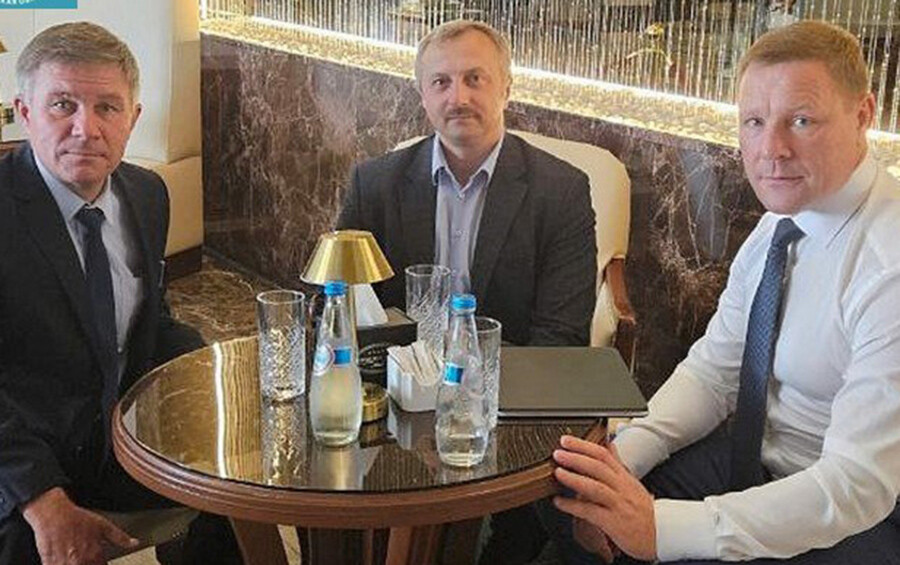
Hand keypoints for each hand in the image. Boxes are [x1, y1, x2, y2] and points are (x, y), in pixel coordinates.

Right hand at [22, 487, 138, 564]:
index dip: (101, 564)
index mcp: (95, 555)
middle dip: (88, 563)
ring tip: (75, 557)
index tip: (98, 561)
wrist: (53, 515)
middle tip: (84, 557)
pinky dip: (62, 564)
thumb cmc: (77, 519)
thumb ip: (120, 537)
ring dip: (75, 564)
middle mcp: (81, 562)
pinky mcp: (50, 564)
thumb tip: (134, 543)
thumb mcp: (104, 525)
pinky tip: (65, 560)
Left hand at [552, 435, 656, 561]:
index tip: (567, 440)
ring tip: (558, 473)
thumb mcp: (632, 483)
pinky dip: (573, 506)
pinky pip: (591, 512)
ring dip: (574, 479)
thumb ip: (617, 464)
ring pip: (595, 488)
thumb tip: (608, 445)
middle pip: (598, 467)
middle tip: (558, 452)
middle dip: (577, 457)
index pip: (604, 455)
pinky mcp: (614, 522)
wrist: (663, 534)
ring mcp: (618, 504)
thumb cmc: (644, 511)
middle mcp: (621, 488)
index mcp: (624, 477)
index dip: (584, 446)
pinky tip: (559, 502)